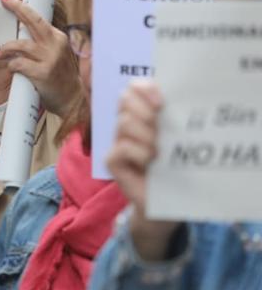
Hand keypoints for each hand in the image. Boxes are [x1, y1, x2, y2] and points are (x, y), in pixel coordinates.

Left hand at [0, 0, 79, 114]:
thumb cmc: (58, 76)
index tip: (8, 0)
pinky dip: (11, 65)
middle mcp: (56, 45)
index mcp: (58, 38)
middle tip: (4, 2)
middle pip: (33, 21)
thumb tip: (17, 32)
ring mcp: (50, 58)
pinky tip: (11, 68)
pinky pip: (19, 64)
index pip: (38, 18)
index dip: (23, 7)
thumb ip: (40, 43)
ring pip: (21, 45)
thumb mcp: (53, 54)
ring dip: (6, 48)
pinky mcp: (43, 73)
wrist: (72, 99)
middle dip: (17, 9)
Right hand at [107, 80, 179, 258]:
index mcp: (144, 113)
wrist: (168, 202)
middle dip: (145, 111)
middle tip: (161, 127)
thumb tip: (176, 100)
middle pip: (125, 99)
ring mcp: (117, 141)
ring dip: (146, 135)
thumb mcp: (178, 139)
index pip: (135, 87)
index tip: (162, 102)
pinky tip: (150, 162)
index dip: (145, 88)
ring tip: (159, 151)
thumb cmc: (176, 168)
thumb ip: (173, 118)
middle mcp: (128, 123)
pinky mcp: (112, 160)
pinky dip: (139, 153)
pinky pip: (122, 147)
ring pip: (124, 122)